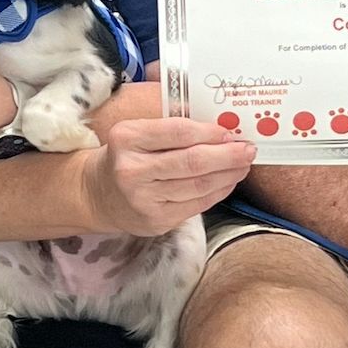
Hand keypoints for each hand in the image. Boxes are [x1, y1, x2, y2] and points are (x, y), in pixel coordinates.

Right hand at [79, 117, 255, 237]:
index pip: (178, 132)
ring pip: (198, 186)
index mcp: (127, 138)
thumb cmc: (127, 156)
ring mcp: (143, 199)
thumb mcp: (137, 132)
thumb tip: (222, 126)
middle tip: (249, 148)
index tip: (230, 130)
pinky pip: (197, 205)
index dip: (210, 132)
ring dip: (228, 174)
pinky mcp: (156, 220)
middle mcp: (132, 170)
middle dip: (227, 155)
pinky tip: (229, 181)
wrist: (99, 194)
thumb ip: (172, 127)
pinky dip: (218, 192)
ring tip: (244, 164)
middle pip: (192, 162)